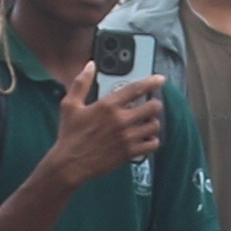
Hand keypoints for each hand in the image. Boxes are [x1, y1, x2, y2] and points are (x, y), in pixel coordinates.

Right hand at [45, 62, 167, 188]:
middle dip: (154, 104)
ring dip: (152, 122)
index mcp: (107, 105)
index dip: (152, 82)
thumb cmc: (69, 135)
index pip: (136, 89)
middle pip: (153, 107)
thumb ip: (81, 83)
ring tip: (145, 122)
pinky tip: (145, 138)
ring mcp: (127, 137)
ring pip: (154, 125)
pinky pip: (152, 144)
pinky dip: (152, 141)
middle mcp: (120, 120)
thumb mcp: (70, 105)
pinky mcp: (129, 152)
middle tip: (149, 106)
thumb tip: (90, 65)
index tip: (160, 79)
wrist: (70, 164)